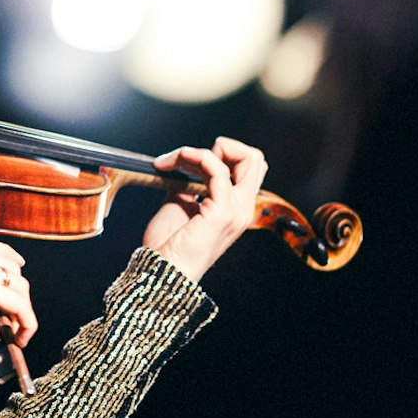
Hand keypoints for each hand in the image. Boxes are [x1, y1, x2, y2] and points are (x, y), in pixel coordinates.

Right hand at [0, 238, 37, 347]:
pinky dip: (26, 323)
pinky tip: (20, 338)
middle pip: (10, 267)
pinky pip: (20, 306)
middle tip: (12, 313)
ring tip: (14, 330)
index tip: (17, 266)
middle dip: (16, 289)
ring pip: (18, 285)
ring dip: (21, 309)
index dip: (9, 257)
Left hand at [143, 136, 267, 283]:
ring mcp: (236, 211)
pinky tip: (176, 160)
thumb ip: (189, 184)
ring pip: (243, 158)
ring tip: (173, 160)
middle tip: (189, 157)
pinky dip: (195, 156)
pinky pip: (216, 168)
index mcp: (235, 209)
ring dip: (200, 151)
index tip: (186, 162)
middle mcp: (242, 209)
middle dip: (223, 147)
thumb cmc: (168, 245)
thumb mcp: (180, 204)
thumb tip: (182, 163)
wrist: (162, 271)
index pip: (248, 168)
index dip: (221, 155)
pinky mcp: (222, 211)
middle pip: (255, 159)